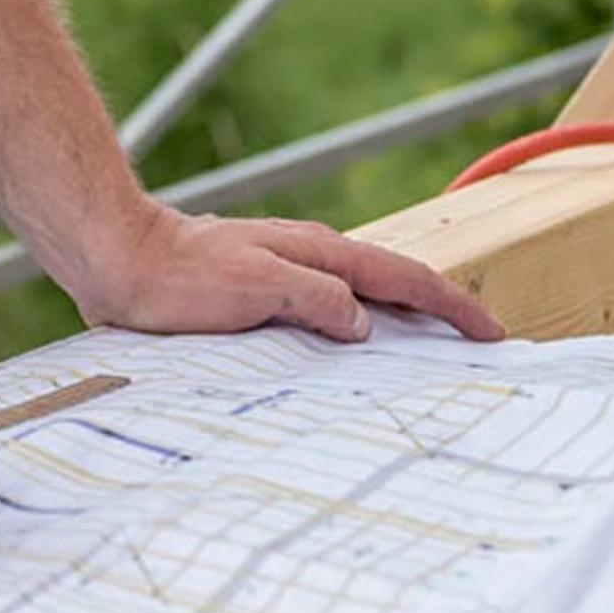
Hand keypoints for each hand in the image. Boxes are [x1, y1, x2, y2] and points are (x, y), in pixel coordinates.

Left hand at [51, 202, 504, 344]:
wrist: (122, 261)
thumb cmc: (181, 276)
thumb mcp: (254, 286)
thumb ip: (313, 300)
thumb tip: (364, 324)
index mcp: (320, 253)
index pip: (405, 278)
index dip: (452, 305)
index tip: (491, 332)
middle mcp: (312, 259)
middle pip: (393, 285)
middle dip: (440, 312)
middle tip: (478, 346)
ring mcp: (290, 275)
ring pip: (363, 300)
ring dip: (401, 324)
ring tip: (431, 358)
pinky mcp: (265, 295)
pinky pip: (328, 314)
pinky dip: (358, 332)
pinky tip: (354, 359)